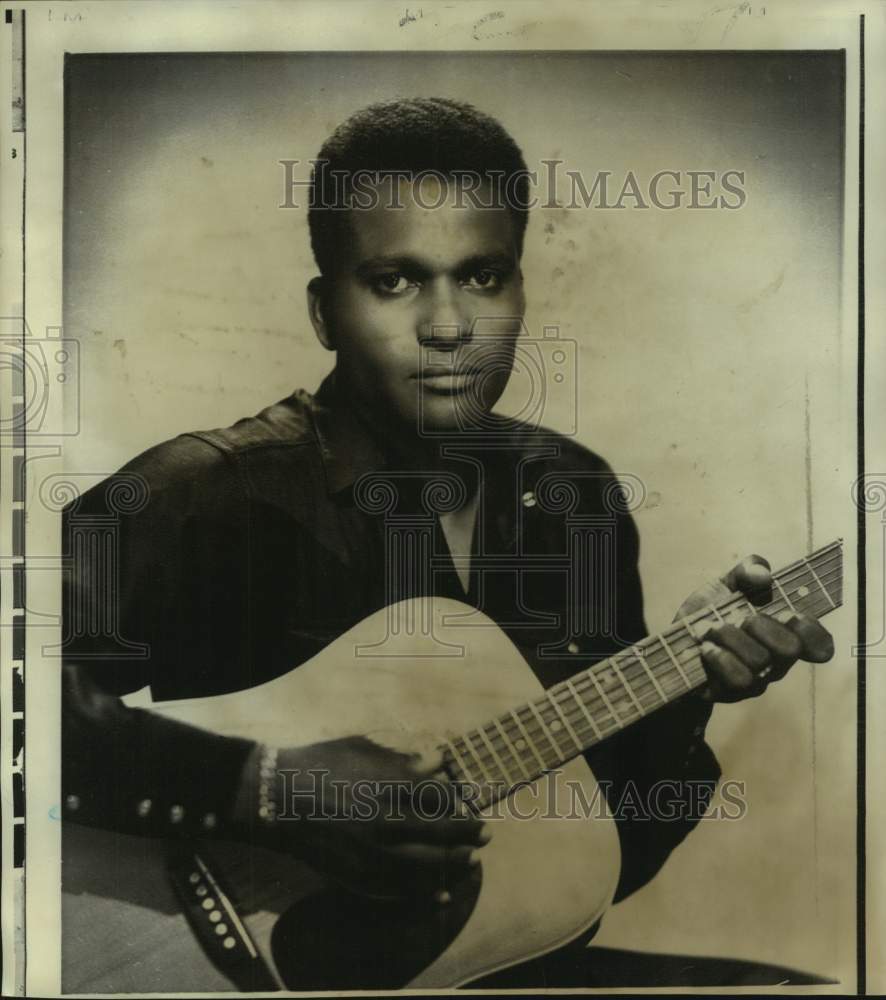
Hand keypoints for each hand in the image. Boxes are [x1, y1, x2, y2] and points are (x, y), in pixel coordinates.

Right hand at [234, 736, 488, 898]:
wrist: (278, 798)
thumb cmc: (321, 763)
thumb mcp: (364, 748)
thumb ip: (404, 758)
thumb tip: (438, 762)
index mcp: (393, 786)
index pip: (443, 799)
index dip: (463, 804)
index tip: (474, 806)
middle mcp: (389, 823)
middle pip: (443, 835)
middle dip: (469, 836)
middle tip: (485, 835)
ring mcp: (374, 854)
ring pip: (429, 868)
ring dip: (455, 865)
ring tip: (469, 861)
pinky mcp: (358, 876)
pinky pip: (401, 891)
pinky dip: (426, 894)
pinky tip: (442, 893)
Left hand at [675, 554, 834, 702]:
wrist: (674, 645)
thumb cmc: (709, 613)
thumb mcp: (726, 584)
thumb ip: (747, 570)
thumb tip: (764, 575)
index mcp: (783, 633)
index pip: (819, 642)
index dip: (812, 630)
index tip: (791, 615)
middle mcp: (776, 660)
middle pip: (790, 648)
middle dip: (764, 626)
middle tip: (742, 618)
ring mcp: (756, 680)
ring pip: (760, 661)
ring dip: (733, 638)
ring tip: (710, 629)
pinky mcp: (733, 693)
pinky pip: (739, 680)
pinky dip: (721, 657)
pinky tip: (706, 647)